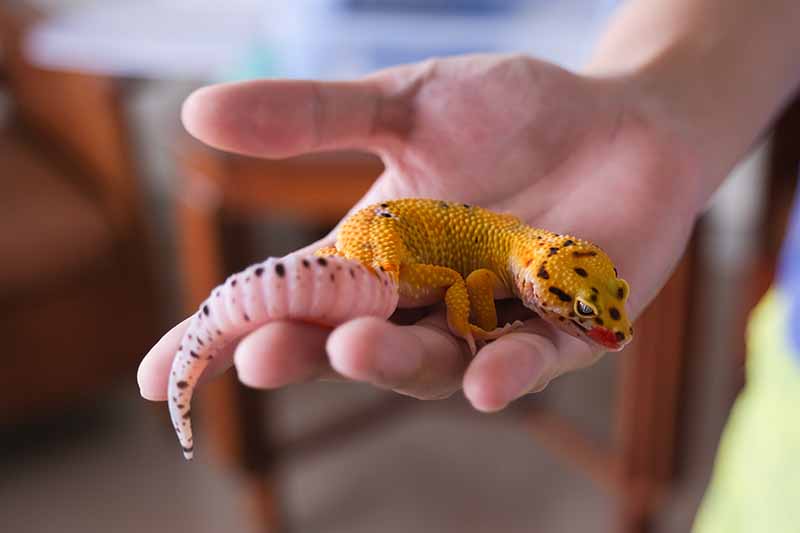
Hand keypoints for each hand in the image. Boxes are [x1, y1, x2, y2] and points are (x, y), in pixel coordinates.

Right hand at [138, 54, 701, 410]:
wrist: (622, 117)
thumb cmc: (513, 111)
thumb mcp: (406, 103)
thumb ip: (314, 115)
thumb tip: (196, 112)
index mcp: (376, 255)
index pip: (288, 301)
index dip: (226, 338)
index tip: (161, 375)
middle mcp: (424, 300)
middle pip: (350, 343)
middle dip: (306, 352)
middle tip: (262, 353)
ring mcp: (492, 321)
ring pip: (432, 363)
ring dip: (393, 363)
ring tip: (354, 347)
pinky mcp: (564, 331)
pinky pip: (530, 362)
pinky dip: (507, 373)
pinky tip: (485, 379)